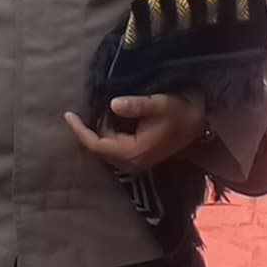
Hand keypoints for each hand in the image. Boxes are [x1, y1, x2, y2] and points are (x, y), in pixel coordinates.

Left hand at [62, 87, 205, 174]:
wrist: (199, 120)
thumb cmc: (180, 110)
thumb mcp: (159, 103)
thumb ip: (136, 105)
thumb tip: (113, 104)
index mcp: (134, 152)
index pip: (97, 145)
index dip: (80, 131)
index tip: (68, 114)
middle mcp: (132, 162)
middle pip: (98, 149)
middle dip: (88, 130)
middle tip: (81, 109)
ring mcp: (135, 161)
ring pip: (105, 148)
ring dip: (98, 131)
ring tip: (96, 110)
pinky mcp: (138, 156)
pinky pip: (114, 146)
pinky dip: (107, 133)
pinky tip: (109, 117)